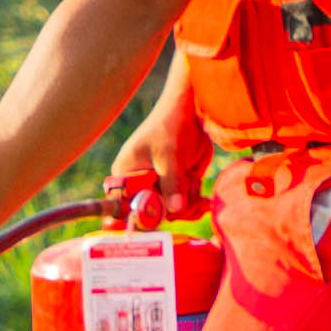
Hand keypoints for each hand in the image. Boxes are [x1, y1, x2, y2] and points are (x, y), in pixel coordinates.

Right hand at [110, 98, 209, 224]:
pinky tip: (203, 200)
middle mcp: (140, 184)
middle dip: (173, 211)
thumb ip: (172, 184)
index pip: (126, 205)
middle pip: (152, 212)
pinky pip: (184, 204)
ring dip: (187, 206)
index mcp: (126, 175)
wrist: (192, 111)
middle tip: (191, 205)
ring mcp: (159, 185)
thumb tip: (175, 211)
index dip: (140, 216)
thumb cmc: (171, 125)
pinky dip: (194, 202)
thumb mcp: (170, 156)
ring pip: (171, 210)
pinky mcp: (176, 185)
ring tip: (199, 195)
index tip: (158, 218)